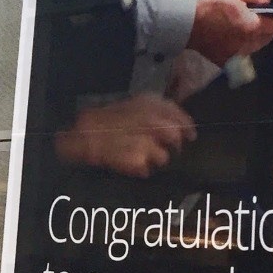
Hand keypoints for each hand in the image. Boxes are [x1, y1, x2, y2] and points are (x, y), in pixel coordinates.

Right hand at [55, 94, 196, 177]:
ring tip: (143, 156)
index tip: (190, 134)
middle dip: (175, 145)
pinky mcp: (138, 159)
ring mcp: (146, 140)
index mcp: (149, 102)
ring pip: (163, 157)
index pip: (177, 113)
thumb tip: (178, 125)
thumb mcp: (132, 106)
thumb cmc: (106, 120)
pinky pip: (146, 169)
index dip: (186, 124)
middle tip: (171, 150)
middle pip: (176, 136)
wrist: (82, 135)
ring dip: (157, 159)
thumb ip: (155, 112)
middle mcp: (151, 120)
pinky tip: (131, 162)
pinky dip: (141, 169)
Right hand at [187, 0, 272, 63]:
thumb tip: (266, 0)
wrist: (186, 25)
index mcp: (253, 26)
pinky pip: (243, 49)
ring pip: (257, 43)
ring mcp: (239, 53)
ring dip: (256, 34)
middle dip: (269, 25)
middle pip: (269, 35)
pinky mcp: (229, 59)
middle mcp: (249, 43)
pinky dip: (242, 41)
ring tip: (243, 22)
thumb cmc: (210, 6)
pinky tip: (231, 32)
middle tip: (259, 14)